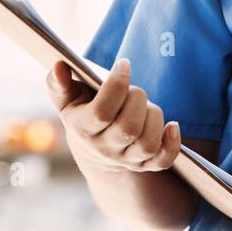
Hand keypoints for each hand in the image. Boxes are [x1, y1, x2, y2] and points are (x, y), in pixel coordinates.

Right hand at [45, 57, 181, 174]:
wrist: (92, 149)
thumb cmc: (82, 112)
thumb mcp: (66, 99)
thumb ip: (59, 83)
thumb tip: (59, 67)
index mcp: (83, 129)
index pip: (102, 112)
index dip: (117, 85)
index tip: (123, 64)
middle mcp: (104, 148)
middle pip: (128, 128)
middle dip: (137, 99)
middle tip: (134, 89)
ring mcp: (125, 159)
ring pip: (147, 143)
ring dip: (154, 117)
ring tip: (146, 105)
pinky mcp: (145, 165)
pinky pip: (163, 161)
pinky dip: (172, 144)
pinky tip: (172, 126)